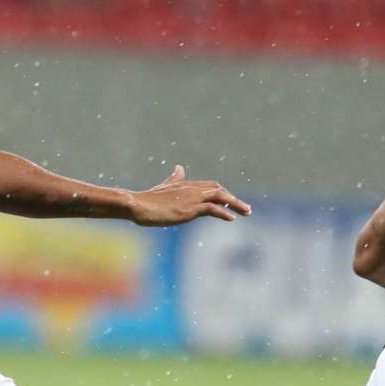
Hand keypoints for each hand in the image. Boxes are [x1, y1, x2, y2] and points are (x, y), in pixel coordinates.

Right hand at [126, 165, 250, 226]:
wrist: (137, 205)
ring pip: (220, 197)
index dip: (223, 193)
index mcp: (186, 185)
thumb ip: (174, 178)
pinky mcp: (189, 209)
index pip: (211, 186)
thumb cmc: (147, 199)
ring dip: (236, 204)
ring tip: (246, 212)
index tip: (232, 201)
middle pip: (219, 190)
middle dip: (234, 198)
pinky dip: (224, 212)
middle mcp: (192, 189)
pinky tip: (232, 218)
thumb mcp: (164, 186)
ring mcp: (191, 198)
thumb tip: (179, 167)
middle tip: (247, 209)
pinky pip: (212, 209)